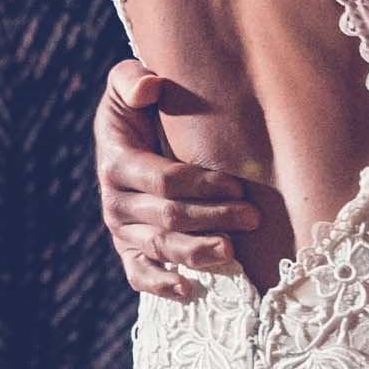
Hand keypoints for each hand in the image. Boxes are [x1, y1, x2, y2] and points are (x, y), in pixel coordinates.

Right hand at [94, 56, 274, 296]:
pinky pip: (140, 276)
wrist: (125, 139)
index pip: (165, 181)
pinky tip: (191, 290)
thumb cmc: (138, 109)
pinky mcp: (128, 251)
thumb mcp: (127, 84)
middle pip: (169, 217)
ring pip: (161, 248)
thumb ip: (131, 78)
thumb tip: (149, 87)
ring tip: (233, 253)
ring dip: (199, 253)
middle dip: (214, 218)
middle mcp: (114, 201)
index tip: (238, 187)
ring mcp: (121, 230)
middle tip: (253, 217)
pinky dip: (163, 287)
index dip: (203, 186)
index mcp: (116, 162)